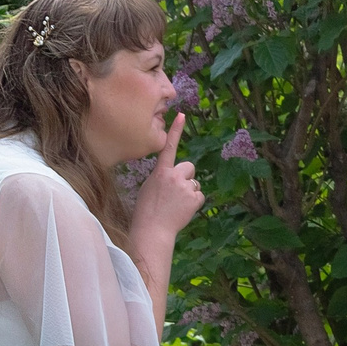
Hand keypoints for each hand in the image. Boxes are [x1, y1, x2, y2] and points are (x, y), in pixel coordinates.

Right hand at [130, 112, 202, 244]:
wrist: (152, 230)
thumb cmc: (147, 211)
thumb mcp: (149, 187)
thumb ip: (163, 177)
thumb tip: (176, 177)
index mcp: (160, 172)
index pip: (168, 147)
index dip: (175, 130)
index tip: (181, 115)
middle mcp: (174, 175)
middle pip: (189, 167)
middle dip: (186, 177)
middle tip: (175, 193)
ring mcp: (185, 186)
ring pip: (194, 183)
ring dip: (189, 192)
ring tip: (175, 205)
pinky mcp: (194, 198)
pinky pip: (199, 196)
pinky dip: (194, 203)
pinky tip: (182, 210)